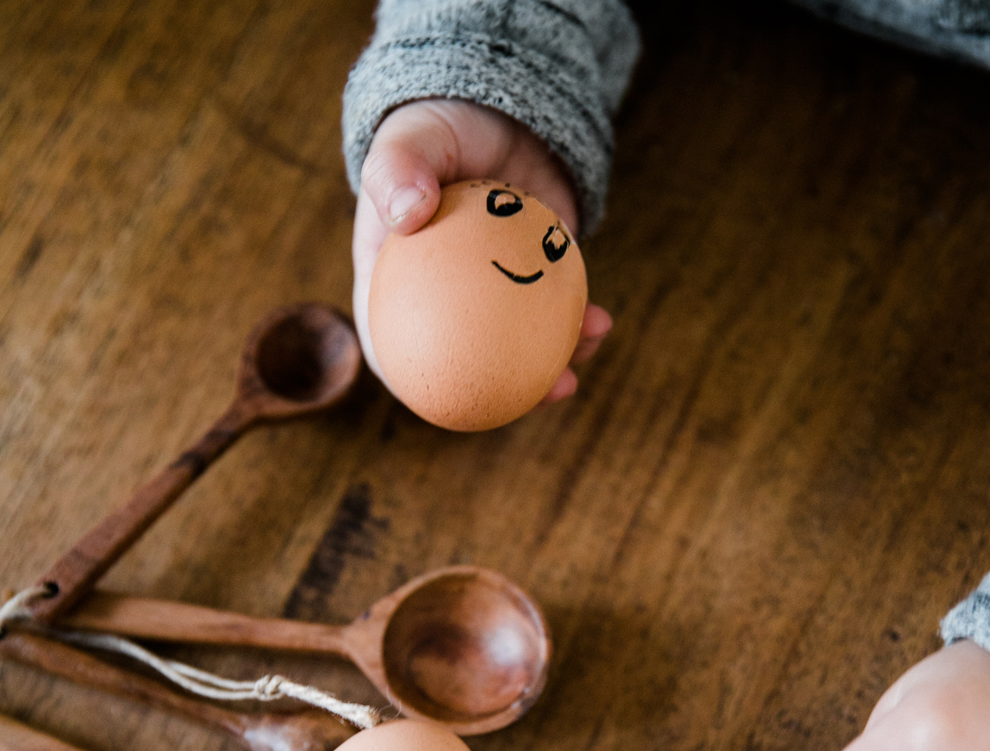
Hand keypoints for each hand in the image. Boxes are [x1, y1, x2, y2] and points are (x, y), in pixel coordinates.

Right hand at [352, 99, 611, 400]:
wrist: (499, 112)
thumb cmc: (440, 128)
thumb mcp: (410, 137)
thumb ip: (398, 168)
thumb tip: (406, 213)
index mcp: (396, 283)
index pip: (389, 342)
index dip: (409, 380)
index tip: (441, 399)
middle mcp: (446, 300)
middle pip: (462, 362)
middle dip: (497, 393)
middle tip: (529, 396)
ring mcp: (494, 297)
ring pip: (518, 347)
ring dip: (551, 364)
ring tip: (578, 362)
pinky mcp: (535, 283)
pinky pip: (554, 314)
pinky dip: (576, 324)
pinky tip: (600, 324)